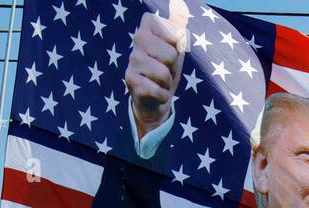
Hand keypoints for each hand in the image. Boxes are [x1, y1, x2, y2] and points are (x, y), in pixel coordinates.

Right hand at [125, 0, 188, 138]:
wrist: (156, 96)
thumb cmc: (167, 67)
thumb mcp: (177, 45)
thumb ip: (178, 24)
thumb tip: (179, 4)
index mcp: (148, 26)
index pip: (175, 35)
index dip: (179, 47)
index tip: (171, 51)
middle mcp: (137, 39)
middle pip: (170, 55)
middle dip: (173, 67)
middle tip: (166, 69)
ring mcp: (131, 59)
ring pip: (163, 73)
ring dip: (167, 82)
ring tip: (160, 81)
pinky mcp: (129, 79)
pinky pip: (156, 90)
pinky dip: (162, 95)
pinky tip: (155, 92)